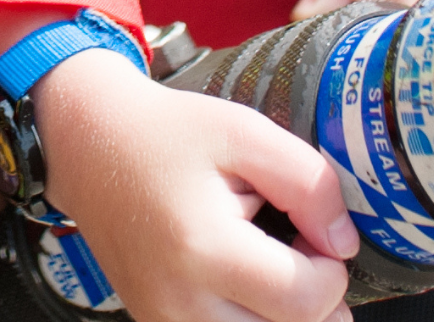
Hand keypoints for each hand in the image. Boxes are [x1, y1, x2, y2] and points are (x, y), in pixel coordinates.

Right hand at [33, 48, 355, 321]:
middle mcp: (181, 303)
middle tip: (294, 247)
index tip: (313, 232)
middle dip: (313, 299)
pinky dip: (249, 319)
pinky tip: (241, 283)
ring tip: (268, 267)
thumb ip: (308, 183)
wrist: (89, 144)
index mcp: (203, 248)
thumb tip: (344, 245)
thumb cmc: (169, 133)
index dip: (331, 270)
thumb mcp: (243, 131)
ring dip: (281, 316)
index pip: (306, 301)